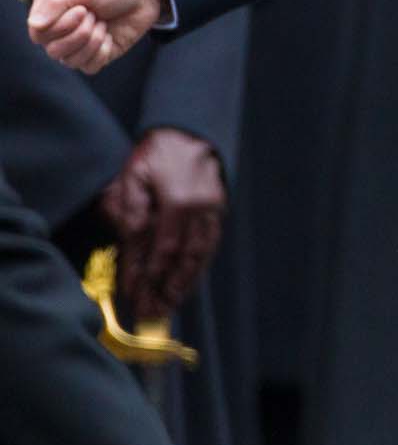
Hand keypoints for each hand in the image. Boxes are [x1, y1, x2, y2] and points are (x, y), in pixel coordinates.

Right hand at [29, 0, 160, 73]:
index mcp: (50, 10)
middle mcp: (60, 29)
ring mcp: (78, 43)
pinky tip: (110, 36)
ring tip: (103, 23)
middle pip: (53, 51)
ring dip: (92, 42)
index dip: (60, 26)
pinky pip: (89, 67)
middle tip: (95, 15)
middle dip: (80, 33)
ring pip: (70, 62)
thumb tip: (35, 25)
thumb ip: (54, 4)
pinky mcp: (97, 54)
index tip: (83, 9)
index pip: (38, 34)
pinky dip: (102, 53)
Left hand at [102, 127, 225, 321]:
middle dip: (167, 289)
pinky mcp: (219, 211)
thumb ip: (133, 211)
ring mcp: (214, 211)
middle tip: (151, 313)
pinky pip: (210, 245)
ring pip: (201, 256)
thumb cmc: (157, 153)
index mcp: (179, 202)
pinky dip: (198, 266)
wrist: (190, 131)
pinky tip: (187, 281)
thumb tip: (132, 247)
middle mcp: (202, 210)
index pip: (160, 249)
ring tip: (170, 305)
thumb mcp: (134, 177)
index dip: (145, 275)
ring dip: (185, 283)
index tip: (131, 296)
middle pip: (184, 259)